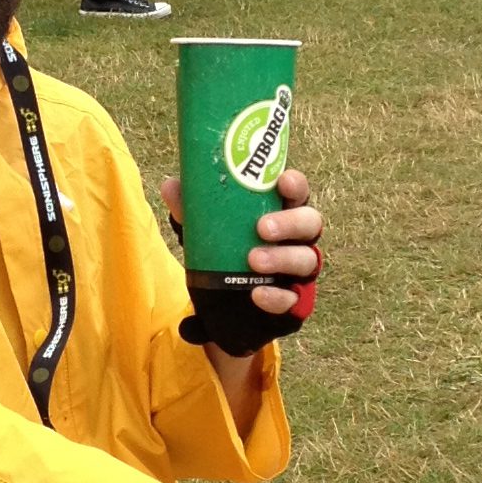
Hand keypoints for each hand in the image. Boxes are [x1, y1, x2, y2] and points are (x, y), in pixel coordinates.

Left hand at [164, 163, 321, 340]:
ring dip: (282, 258)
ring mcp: (299, 268)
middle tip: (263, 227)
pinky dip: (277, 296)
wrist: (225, 300)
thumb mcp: (208, 227)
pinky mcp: (294, 298)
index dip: (295, 185)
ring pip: (306, 259)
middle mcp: (297, 237)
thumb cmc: (226, 247)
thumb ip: (193, 208)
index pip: (297, 192)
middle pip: (310, 223)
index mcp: (282, 210)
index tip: (282, 181)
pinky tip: (257, 294)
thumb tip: (171, 185)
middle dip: (290, 223)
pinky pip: (293, 298)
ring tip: (253, 260)